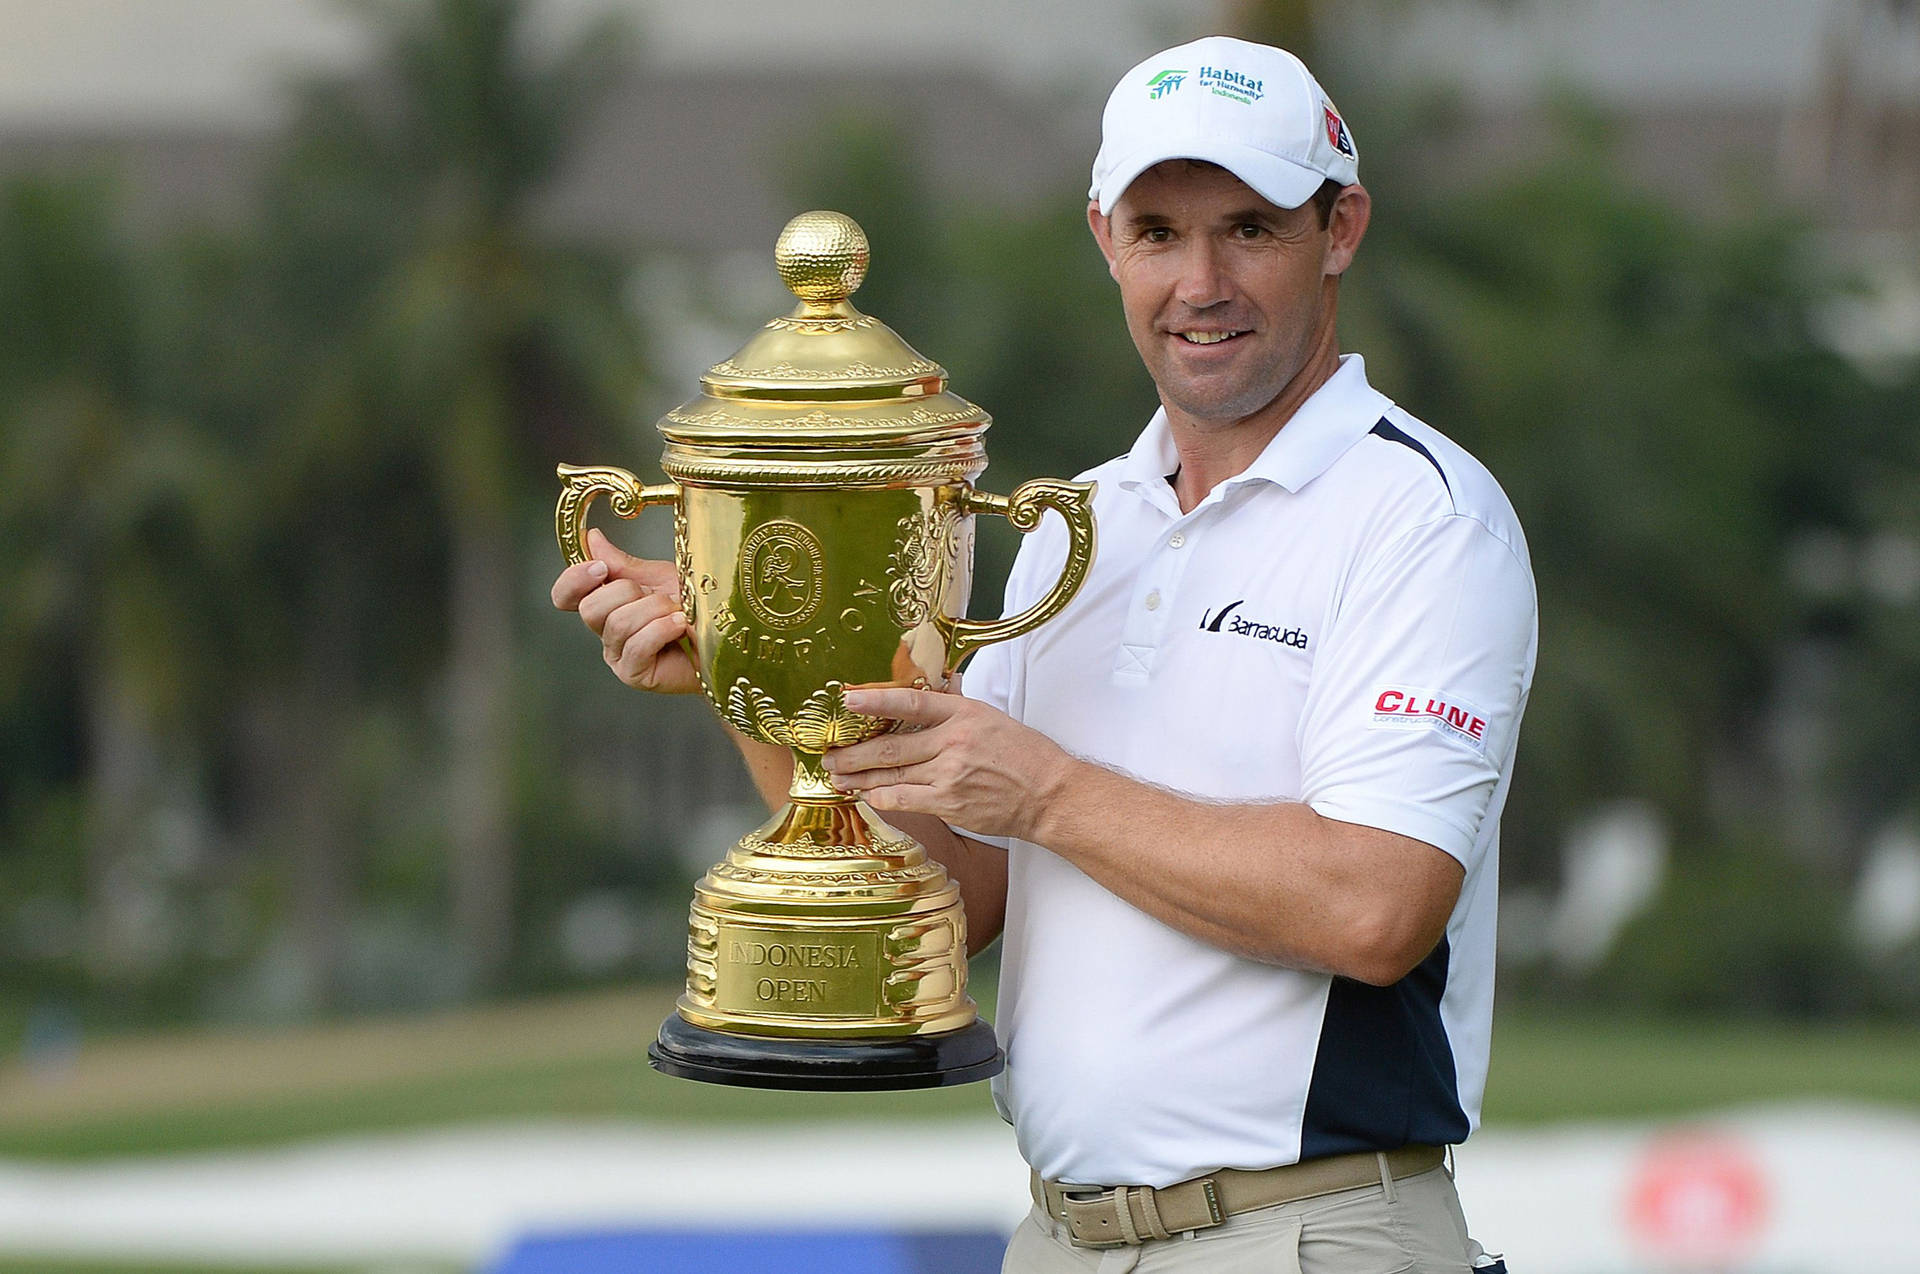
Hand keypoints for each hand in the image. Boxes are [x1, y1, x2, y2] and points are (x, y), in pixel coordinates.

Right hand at [549, 528, 698, 694]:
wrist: (725, 639)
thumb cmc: (696, 610)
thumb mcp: (659, 578)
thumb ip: (623, 565)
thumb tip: (591, 539)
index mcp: (607, 604)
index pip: (565, 596)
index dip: (574, 579)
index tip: (601, 568)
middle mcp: (606, 631)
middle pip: (590, 608)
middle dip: (629, 593)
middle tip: (661, 597)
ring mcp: (619, 655)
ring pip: (618, 624)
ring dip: (655, 611)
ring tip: (679, 612)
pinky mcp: (635, 674)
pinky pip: (637, 646)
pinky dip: (663, 629)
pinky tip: (681, 625)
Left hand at [824, 685, 1075, 842]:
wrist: (1047, 794)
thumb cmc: (1023, 755)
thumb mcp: (990, 717)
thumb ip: (955, 707)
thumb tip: (932, 688)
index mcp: (963, 712)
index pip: (910, 701)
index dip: (874, 700)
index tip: (847, 700)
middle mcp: (953, 740)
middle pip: (890, 746)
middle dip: (853, 752)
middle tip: (828, 754)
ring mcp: (950, 774)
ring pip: (892, 774)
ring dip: (859, 777)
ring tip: (837, 776)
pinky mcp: (950, 803)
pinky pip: (905, 799)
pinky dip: (881, 797)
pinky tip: (866, 795)